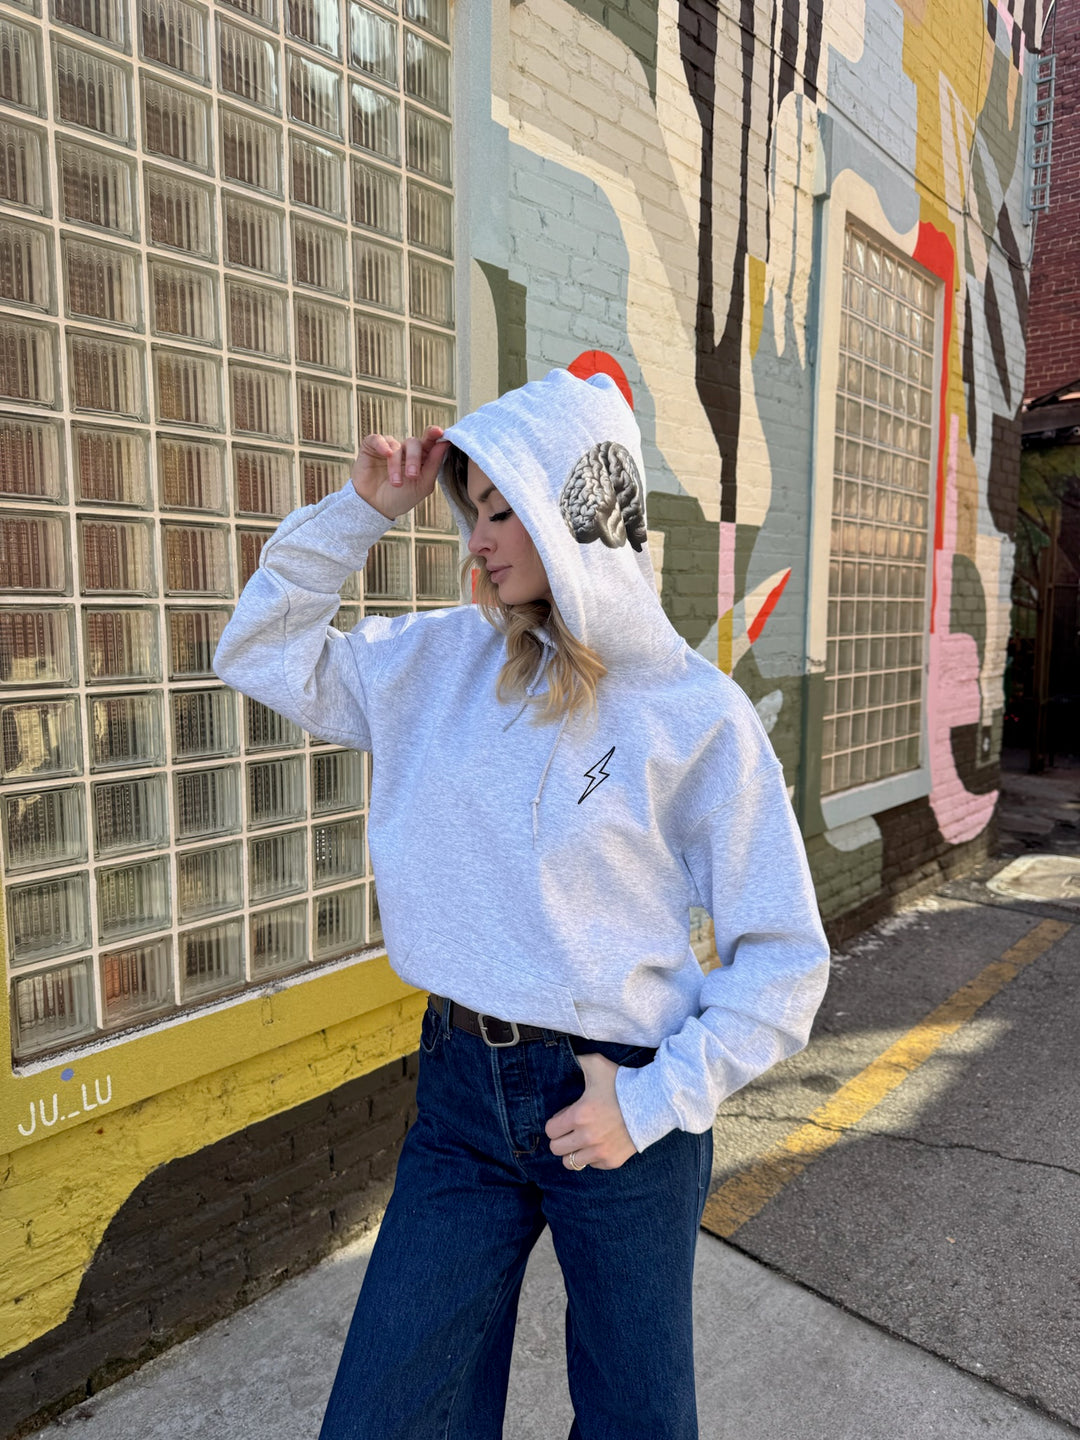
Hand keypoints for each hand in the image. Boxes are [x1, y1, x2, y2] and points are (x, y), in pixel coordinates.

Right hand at [351, 427, 449, 520]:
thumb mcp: (423, 485)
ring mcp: (389, 447)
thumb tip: (445, 443)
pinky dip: (382, 445)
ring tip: (396, 483)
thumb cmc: (401, 498)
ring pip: (396, 445)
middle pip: (414, 443)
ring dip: (396, 465)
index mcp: (421, 457)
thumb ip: (434, 464)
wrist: (377, 509)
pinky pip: (377, 439)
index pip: (430, 441)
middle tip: (412, 475)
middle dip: (414, 459)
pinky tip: (386, 454)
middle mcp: (405, 450)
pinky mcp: (371, 447)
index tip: (439, 432)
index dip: (434, 434)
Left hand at [545, 1053, 637, 1170]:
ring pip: (571, 1162)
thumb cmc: (622, 1083)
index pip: (550, 1130)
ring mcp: (600, 1151)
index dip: (555, 1123)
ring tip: (582, 1139)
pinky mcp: (612, 1161)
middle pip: (556, 1149)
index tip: (564, 1118)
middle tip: (570, 1130)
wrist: (653, 1102)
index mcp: (579, 1115)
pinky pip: (591, 1165)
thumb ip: (577, 1061)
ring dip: (574, 1151)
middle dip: (560, 1138)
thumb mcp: (597, 1065)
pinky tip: (599, 1142)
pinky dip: (592, 1156)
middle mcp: (587, 1137)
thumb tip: (562, 1057)